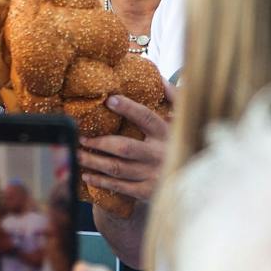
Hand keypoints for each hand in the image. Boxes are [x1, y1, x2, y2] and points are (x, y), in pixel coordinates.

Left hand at [78, 83, 174, 204]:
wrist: (193, 182)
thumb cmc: (179, 145)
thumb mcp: (183, 121)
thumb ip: (174, 99)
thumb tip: (161, 79)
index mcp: (166, 134)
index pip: (146, 117)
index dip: (128, 108)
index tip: (109, 100)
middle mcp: (160, 154)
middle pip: (124, 147)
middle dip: (99, 142)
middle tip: (81, 137)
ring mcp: (153, 174)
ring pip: (117, 168)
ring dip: (94, 161)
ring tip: (77, 154)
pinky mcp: (147, 191)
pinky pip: (120, 186)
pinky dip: (101, 181)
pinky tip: (87, 175)